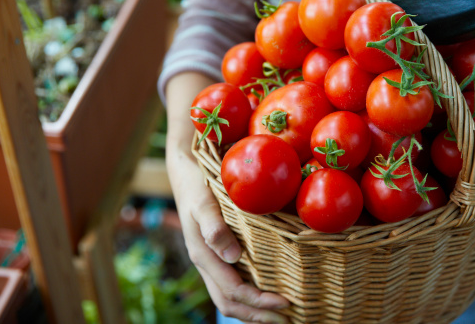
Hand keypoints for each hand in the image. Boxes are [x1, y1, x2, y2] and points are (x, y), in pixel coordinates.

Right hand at [167, 147, 289, 322]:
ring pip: (229, 296)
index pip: (233, 291)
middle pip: (230, 303)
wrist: (184, 167)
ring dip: (254, 310)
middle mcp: (207, 262)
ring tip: (281, 315)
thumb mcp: (203, 201)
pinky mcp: (216, 250)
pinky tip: (268, 290)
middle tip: (290, 320)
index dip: (258, 302)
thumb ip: (214, 227)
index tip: (285, 303)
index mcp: (203, 255)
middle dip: (258, 316)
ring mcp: (211, 258)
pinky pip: (232, 281)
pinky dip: (250, 294)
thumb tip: (231, 256)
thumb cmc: (196, 182)